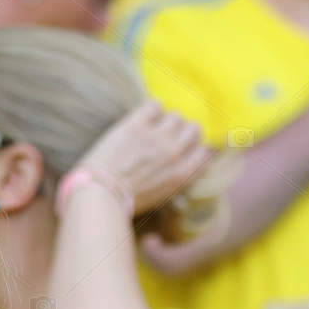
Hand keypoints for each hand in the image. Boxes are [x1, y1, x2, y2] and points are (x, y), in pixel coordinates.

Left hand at [73, 100, 211, 217]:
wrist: (101, 196)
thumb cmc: (127, 202)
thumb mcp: (161, 197)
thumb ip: (174, 179)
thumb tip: (178, 165)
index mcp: (182, 176)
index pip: (206, 152)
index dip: (197, 146)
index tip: (188, 147)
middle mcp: (174, 154)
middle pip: (194, 128)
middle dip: (182, 131)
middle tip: (167, 136)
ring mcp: (157, 138)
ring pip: (175, 115)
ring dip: (166, 120)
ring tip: (152, 127)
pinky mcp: (137, 125)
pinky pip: (154, 105)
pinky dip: (150, 110)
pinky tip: (142, 119)